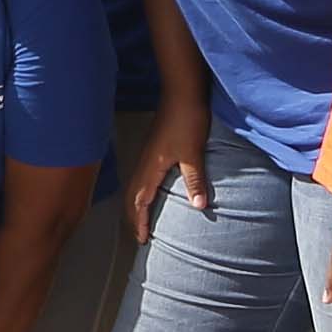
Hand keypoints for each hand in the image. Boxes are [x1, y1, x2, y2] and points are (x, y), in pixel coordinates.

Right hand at [127, 90, 211, 244]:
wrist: (182, 91)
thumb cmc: (187, 120)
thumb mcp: (193, 153)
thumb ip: (195, 181)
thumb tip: (199, 207)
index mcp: (150, 167)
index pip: (139, 202)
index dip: (139, 222)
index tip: (142, 240)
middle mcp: (144, 163)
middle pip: (132, 197)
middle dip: (134, 218)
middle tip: (141, 235)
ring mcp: (147, 155)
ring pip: (136, 186)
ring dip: (137, 205)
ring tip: (144, 219)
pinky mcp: (154, 148)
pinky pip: (142, 177)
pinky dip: (143, 192)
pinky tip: (154, 192)